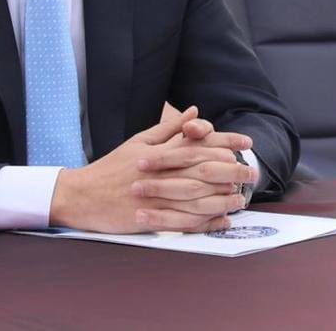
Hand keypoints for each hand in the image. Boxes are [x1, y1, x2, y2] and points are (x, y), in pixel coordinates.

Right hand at [49, 106, 246, 233]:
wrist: (84, 195)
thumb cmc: (113, 167)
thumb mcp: (139, 141)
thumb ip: (169, 128)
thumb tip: (195, 112)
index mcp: (159, 151)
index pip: (198, 143)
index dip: (224, 142)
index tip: (245, 142)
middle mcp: (160, 173)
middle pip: (202, 170)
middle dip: (230, 170)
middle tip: (251, 171)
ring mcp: (157, 197)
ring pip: (197, 197)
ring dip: (223, 198)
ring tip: (241, 197)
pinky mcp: (153, 219)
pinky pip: (185, 221)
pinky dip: (206, 221)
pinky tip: (222, 220)